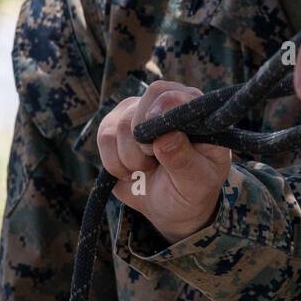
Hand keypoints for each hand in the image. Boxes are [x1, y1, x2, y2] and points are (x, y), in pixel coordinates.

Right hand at [96, 80, 232, 243]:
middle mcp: (165, 102)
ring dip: (130, 159)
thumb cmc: (191, 189)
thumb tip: (165, 137)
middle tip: (153, 161)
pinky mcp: (115, 124)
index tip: (153, 144)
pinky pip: (104, 138)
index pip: (171, 95)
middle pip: (138, 108)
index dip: (158, 113)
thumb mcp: (197, 182)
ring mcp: (138, 111)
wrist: (169, 205)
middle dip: (140, 143)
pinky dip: (114, 163)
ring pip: (119, 126)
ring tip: (147, 168)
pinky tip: (131, 171)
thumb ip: (184, 159)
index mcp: (193, 110)